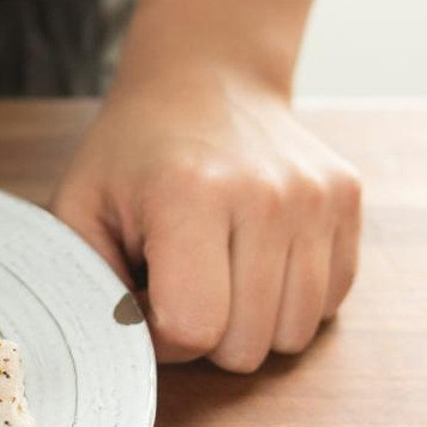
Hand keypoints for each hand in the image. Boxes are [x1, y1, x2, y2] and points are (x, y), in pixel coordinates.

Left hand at [52, 66, 361, 372]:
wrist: (206, 80)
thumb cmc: (134, 150)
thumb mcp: (79, 204)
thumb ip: (86, 280)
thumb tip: (116, 347)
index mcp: (191, 193)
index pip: (192, 328)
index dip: (157, 335)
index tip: (140, 299)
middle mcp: (267, 195)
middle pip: (245, 346)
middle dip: (202, 334)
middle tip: (176, 283)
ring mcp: (317, 197)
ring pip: (291, 336)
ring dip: (248, 323)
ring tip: (215, 271)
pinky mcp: (347, 201)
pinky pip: (326, 305)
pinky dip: (286, 301)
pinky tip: (252, 258)